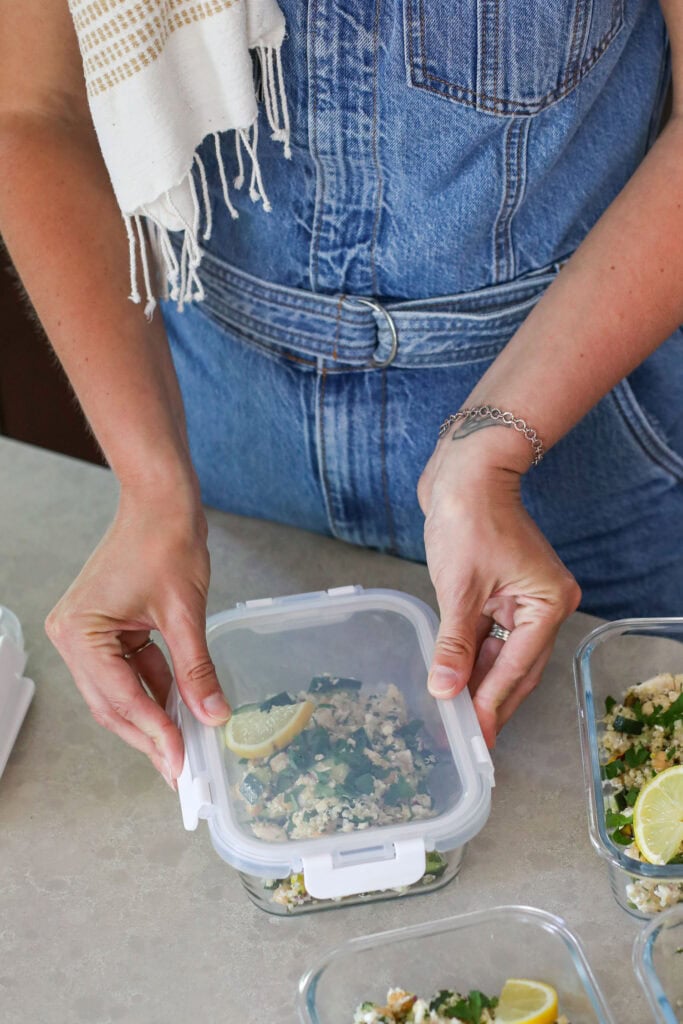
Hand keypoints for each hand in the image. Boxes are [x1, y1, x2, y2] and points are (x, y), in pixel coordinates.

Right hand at [45, 483, 230, 786]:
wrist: (161, 501)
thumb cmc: (166, 542)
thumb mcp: (185, 614)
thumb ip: (196, 671)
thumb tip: (212, 716)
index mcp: (80, 632)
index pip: (119, 698)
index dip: (154, 733)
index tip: (181, 764)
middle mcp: (72, 636)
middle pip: (112, 703)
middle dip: (150, 735)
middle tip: (182, 769)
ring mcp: (85, 633)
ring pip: (120, 693)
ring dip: (153, 716)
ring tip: (185, 746)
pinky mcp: (103, 629)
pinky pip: (128, 671)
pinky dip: (154, 689)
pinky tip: (180, 710)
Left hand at [418, 428, 580, 746]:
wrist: (465, 470)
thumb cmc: (469, 519)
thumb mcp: (459, 590)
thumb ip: (454, 645)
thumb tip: (445, 691)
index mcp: (547, 604)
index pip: (516, 668)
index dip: (490, 704)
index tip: (473, 737)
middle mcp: (544, 605)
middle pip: (516, 668)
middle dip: (487, 700)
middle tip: (463, 738)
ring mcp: (524, 598)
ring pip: (503, 654)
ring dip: (478, 681)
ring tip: (453, 717)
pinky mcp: (503, 591)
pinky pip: (491, 635)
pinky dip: (473, 655)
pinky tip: (454, 679)